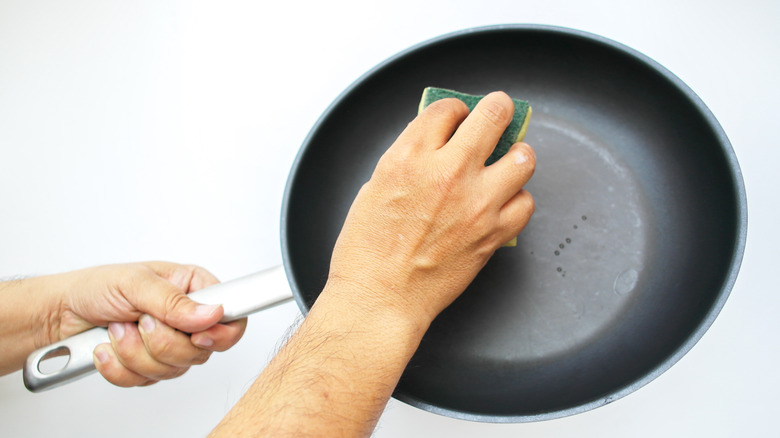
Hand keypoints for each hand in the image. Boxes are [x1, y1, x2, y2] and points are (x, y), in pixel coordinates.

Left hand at [50, 262, 246, 386]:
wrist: (59, 313)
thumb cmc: (96, 288)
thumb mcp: (136, 284)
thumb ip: (174, 302)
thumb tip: (211, 313)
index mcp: (193, 288)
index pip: (232, 316)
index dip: (220, 333)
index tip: (198, 335)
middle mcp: (186, 317)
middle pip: (202, 350)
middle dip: (162, 343)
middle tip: (140, 322)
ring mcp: (170, 344)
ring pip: (174, 369)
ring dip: (135, 353)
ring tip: (117, 329)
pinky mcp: (150, 365)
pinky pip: (147, 381)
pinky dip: (121, 368)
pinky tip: (109, 348)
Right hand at [326, 91, 534, 325]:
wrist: (381, 299)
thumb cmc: (367, 251)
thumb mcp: (374, 187)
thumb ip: (407, 160)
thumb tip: (432, 144)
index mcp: (409, 157)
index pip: (448, 108)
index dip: (454, 111)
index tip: (456, 118)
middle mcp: (448, 172)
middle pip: (494, 114)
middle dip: (498, 109)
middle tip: (498, 113)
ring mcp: (477, 202)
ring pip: (524, 157)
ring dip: (515, 155)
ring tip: (505, 162)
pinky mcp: (493, 232)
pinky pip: (525, 202)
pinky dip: (516, 200)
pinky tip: (501, 203)